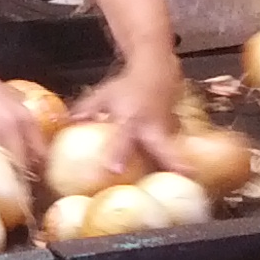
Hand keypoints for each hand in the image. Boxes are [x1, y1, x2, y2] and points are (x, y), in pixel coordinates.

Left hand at [71, 65, 189, 177]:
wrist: (158, 72)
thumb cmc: (128, 87)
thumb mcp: (105, 94)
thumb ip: (87, 109)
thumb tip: (67, 122)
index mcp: (131, 117)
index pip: (124, 137)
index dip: (118, 153)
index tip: (114, 170)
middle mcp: (152, 126)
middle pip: (163, 147)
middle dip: (172, 163)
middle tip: (184, 179)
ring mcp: (168, 131)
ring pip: (175, 152)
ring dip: (181, 168)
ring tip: (192, 186)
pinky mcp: (176, 135)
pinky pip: (176, 152)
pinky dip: (179, 165)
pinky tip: (186, 182)